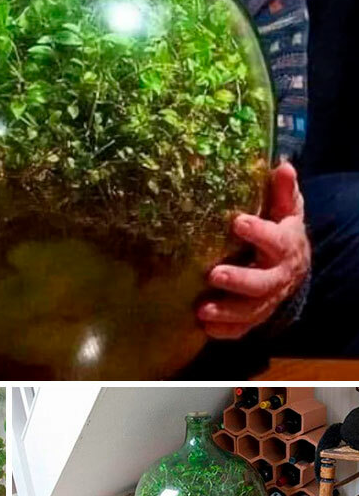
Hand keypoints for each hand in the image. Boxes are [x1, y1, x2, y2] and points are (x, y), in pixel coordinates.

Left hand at [197, 161, 310, 339]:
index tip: (237, 221)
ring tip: (202, 311)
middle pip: (262, 283)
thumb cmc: (281, 226)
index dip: (259, 232)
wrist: (294, 264)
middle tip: (213, 274)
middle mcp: (278, 276)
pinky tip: (204, 327)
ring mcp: (267, 299)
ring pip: (251, 311)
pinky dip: (226, 331)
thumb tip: (283, 165)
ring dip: (227, 312)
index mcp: (286, 246)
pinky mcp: (256, 313)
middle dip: (239, 280)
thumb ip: (283, 190)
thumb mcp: (286, 206)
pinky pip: (244, 328)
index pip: (276, 241)